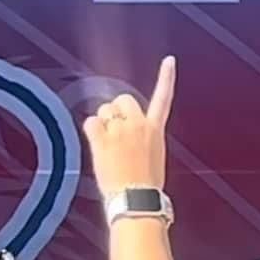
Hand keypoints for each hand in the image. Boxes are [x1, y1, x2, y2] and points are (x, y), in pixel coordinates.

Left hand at [83, 57, 175, 201]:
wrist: (136, 199)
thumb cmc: (145, 184)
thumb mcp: (154, 155)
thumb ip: (142, 137)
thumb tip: (125, 130)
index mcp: (155, 129)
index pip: (164, 97)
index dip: (167, 77)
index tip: (169, 60)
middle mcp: (138, 125)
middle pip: (122, 99)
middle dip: (115, 110)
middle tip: (114, 129)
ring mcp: (120, 131)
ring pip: (103, 111)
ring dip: (102, 124)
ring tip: (108, 145)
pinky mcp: (103, 139)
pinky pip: (90, 122)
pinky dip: (91, 131)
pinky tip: (99, 145)